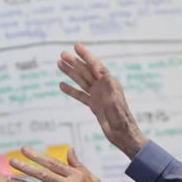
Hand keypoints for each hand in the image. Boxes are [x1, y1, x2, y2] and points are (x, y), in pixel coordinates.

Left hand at [8, 145, 116, 181]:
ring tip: (10, 179)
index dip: (36, 155)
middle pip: (43, 173)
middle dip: (26, 167)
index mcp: (76, 174)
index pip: (52, 162)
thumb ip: (77, 164)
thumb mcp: (92, 177)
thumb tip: (69, 149)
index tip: (23, 149)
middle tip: (11, 161)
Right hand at [58, 43, 146, 158]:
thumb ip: (111, 90)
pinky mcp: (94, 105)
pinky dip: (71, 90)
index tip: (76, 46)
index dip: (86, 55)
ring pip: (81, 81)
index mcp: (110, 84)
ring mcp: (98, 95)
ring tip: (59, 63)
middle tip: (62, 53)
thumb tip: (105, 74)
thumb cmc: (123, 123)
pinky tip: (61, 85)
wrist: (123, 135)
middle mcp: (103, 87)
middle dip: (74, 62)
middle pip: (86, 71)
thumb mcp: (117, 106)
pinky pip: (80, 95)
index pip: (95, 66)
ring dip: (70, 72)